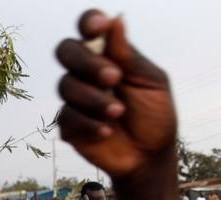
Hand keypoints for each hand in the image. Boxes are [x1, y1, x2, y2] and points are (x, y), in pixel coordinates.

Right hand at [56, 10, 176, 178]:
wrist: (148, 157)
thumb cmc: (154, 116)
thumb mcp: (151, 82)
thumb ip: (130, 57)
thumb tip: (116, 20)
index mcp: (107, 56)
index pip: (89, 29)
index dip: (88, 22)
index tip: (98, 27)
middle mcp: (86, 73)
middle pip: (66, 51)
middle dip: (86, 63)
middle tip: (114, 78)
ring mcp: (74, 99)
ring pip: (66, 86)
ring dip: (94, 100)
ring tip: (118, 112)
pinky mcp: (67, 124)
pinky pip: (67, 117)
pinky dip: (89, 124)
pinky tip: (107, 131)